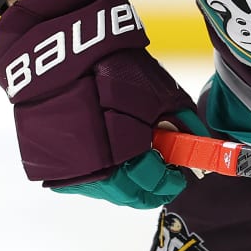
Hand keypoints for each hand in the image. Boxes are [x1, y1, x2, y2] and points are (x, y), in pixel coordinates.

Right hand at [0, 0, 196, 206]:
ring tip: (137, 159)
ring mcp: (68, 172)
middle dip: (151, 185)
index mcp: (123, 156)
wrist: (54, 54)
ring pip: (107, 191)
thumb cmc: (110, 69)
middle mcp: (93, 173)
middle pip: (130, 195)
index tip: (180, 173)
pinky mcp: (51, 166)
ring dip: (126, 181)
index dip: (171, 179)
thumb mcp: (157, 91)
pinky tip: (110, 155)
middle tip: (162, 170)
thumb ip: (182, 122)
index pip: (154, 183)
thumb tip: (200, 144)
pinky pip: (83, 181)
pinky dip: (102, 173)